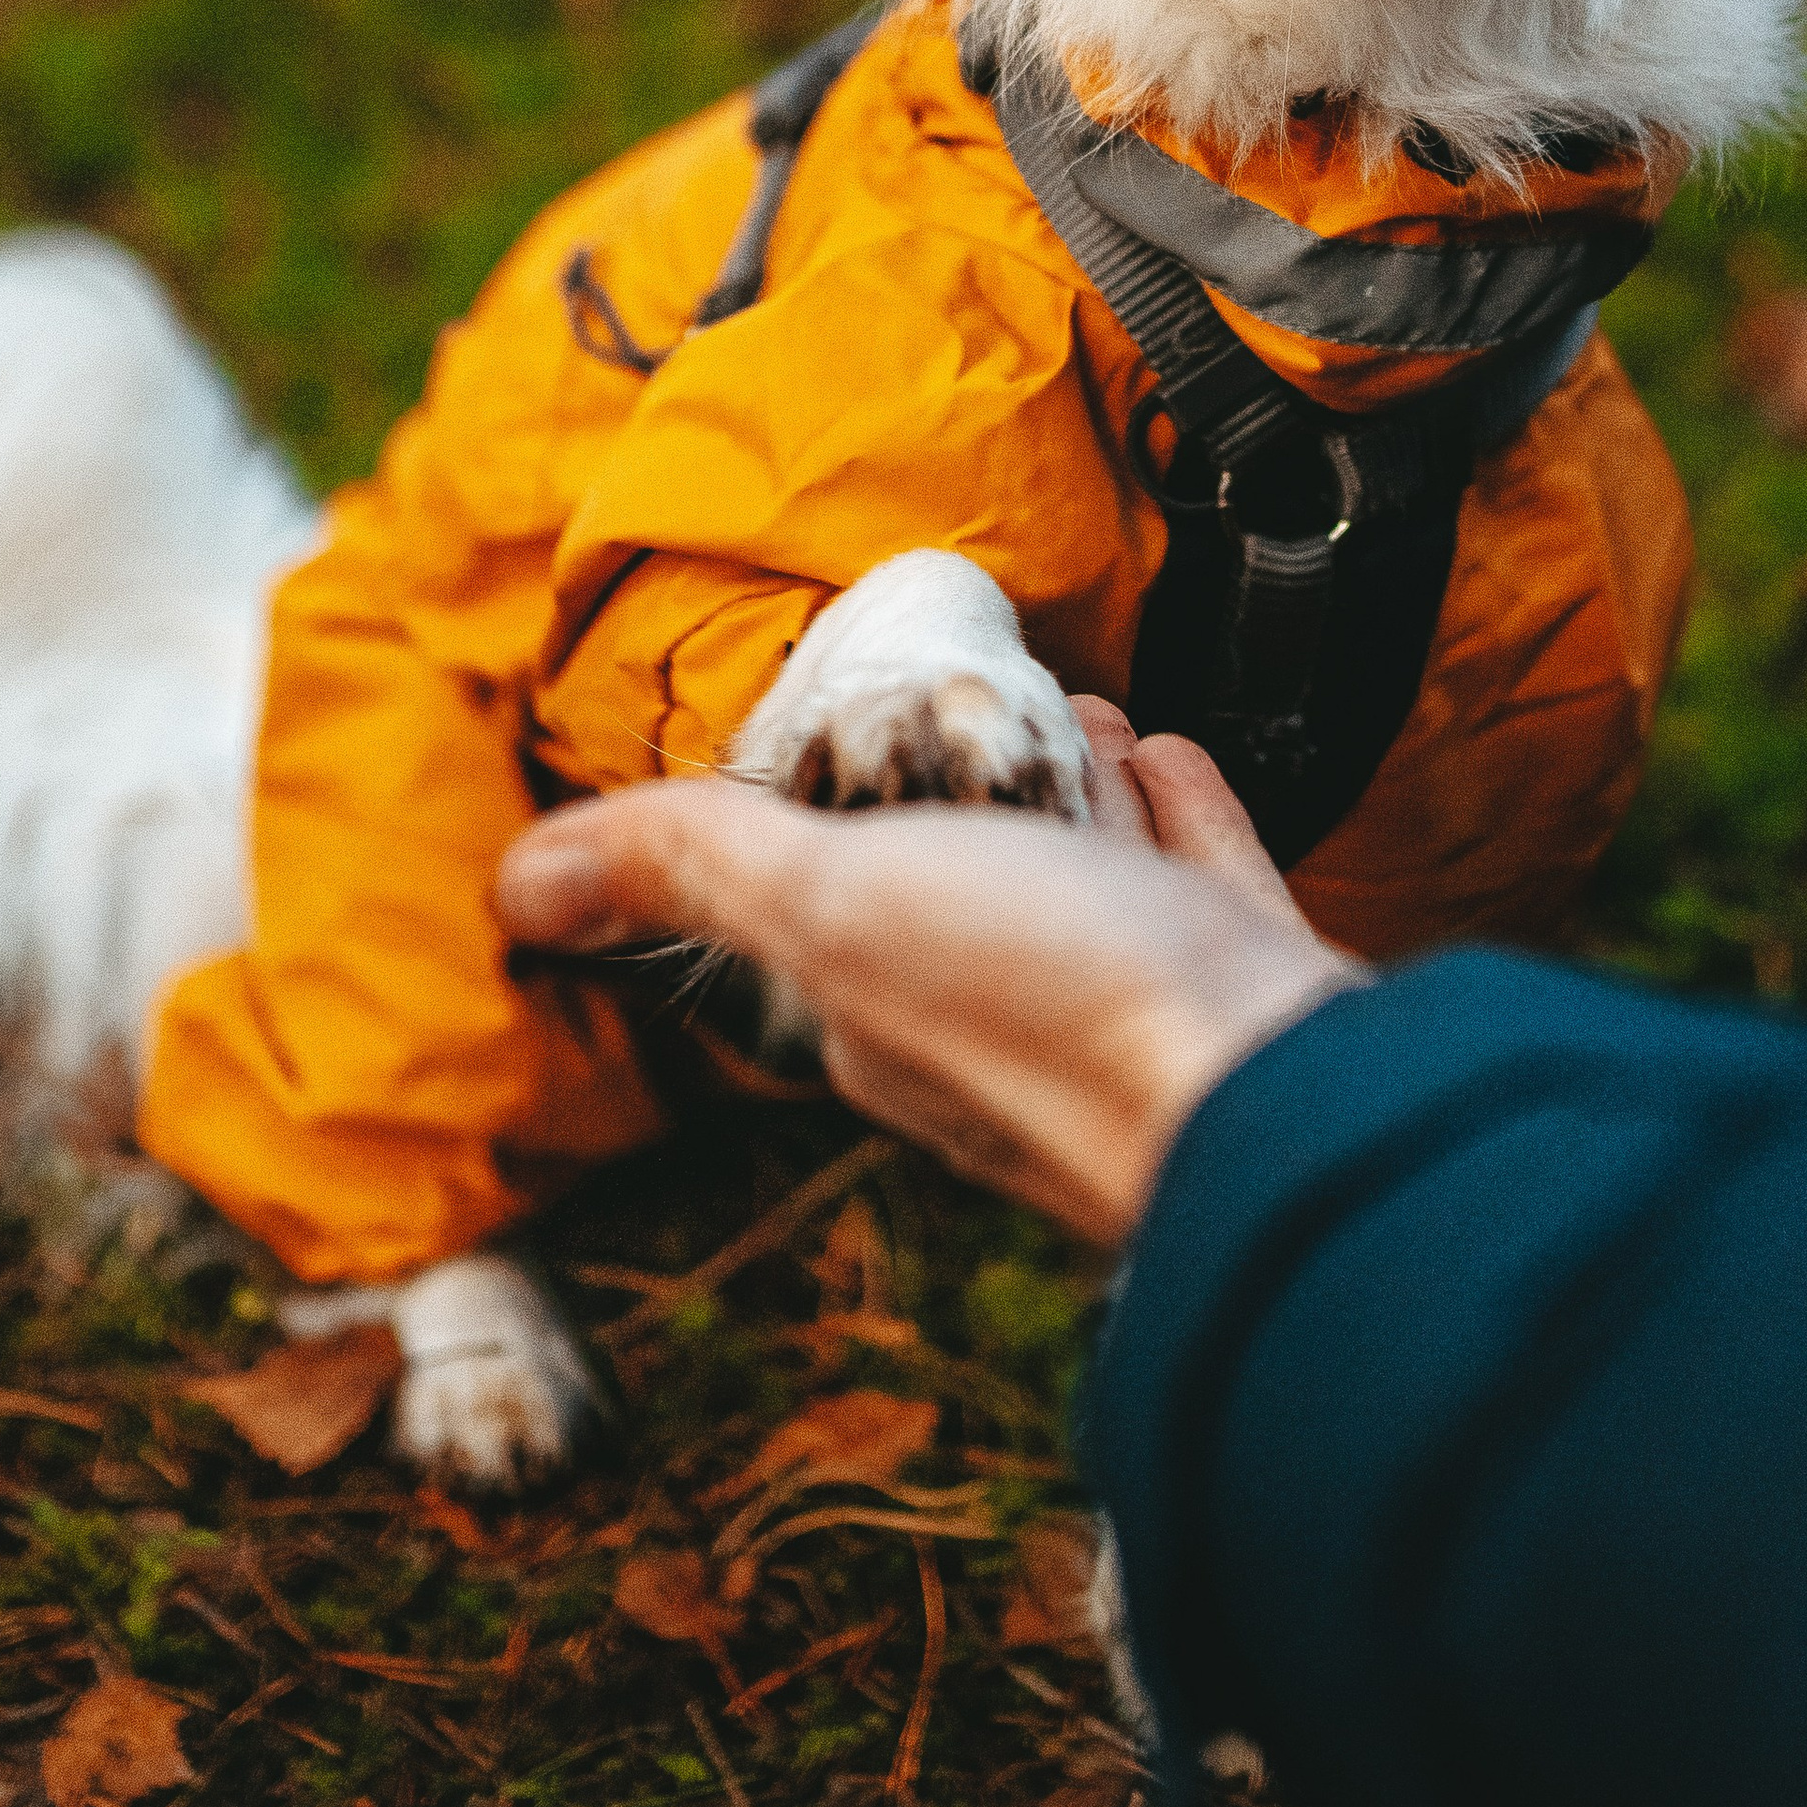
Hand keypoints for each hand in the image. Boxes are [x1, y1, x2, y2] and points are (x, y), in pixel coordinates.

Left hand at [496, 704, 1359, 1241]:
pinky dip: (1174, 811)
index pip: (823, 906)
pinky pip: (1195, 872)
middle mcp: (1007, 1017)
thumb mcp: (839, 904)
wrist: (1290, 1098)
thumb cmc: (1055, 1005)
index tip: (816, 741)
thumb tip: (516, 882)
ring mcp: (1137, 997)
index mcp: (887, 1013)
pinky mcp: (1246, 978)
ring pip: (1082, 866)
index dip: (816, 822)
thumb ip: (699, 873)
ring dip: (1067, 786)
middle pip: (961, 878)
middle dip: (952, 795)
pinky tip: (1164, 762)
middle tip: (955, 708)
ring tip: (1067, 712)